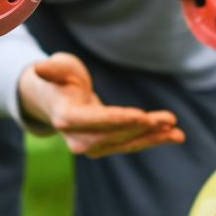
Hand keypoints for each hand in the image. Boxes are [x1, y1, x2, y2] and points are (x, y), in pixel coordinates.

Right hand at [18, 52, 184, 158]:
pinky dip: (153, 140)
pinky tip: (174, 136)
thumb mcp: (58, 68)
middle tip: (167, 119)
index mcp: (65, 118)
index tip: (142, 116)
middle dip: (141, 128)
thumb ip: (52, 69)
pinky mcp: (105, 147)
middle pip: (114, 135)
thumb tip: (39, 68)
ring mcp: (91, 146)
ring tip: (176, 131)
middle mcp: (77, 139)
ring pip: (126, 143)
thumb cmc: (59, 79)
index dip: (119, 120)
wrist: (56, 100)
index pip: (95, 121)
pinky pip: (131, 144)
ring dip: (153, 137)